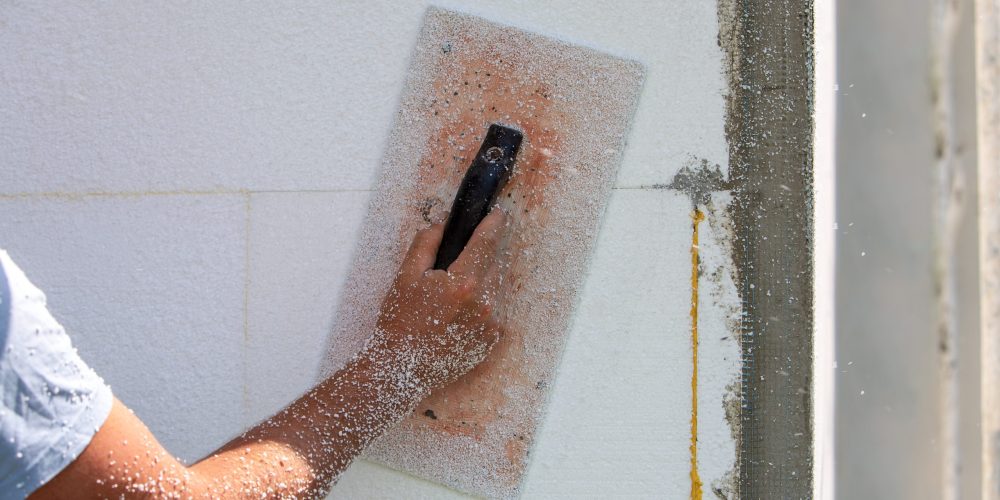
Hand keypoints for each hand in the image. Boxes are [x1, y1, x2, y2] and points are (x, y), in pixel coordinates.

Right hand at [370, 209, 507, 394]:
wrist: (400, 370)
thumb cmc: (399, 323)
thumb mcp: (405, 275)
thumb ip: (426, 242)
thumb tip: (443, 223)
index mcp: (464, 283)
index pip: (487, 242)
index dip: (494, 223)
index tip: (498, 213)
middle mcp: (484, 303)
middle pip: (493, 264)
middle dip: (480, 257)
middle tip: (457, 263)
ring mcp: (490, 324)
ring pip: (494, 287)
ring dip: (480, 282)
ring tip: (452, 296)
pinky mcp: (491, 340)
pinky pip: (492, 310)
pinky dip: (480, 304)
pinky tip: (457, 314)